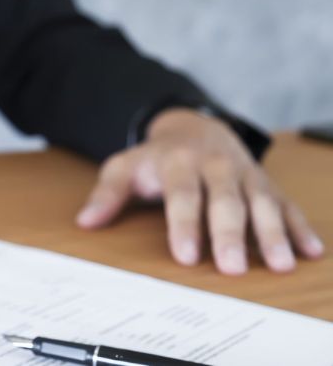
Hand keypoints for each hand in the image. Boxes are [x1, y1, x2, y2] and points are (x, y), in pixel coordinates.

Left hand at [77, 109, 324, 274]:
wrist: (193, 127)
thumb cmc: (156, 157)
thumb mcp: (125, 167)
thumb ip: (107, 193)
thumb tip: (85, 222)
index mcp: (179, 162)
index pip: (182, 195)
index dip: (183, 225)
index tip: (185, 256)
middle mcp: (216, 166)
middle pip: (225, 201)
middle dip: (230, 234)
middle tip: (232, 268)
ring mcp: (245, 174)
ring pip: (262, 202)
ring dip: (273, 233)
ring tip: (281, 263)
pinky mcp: (265, 183)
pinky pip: (285, 203)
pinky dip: (299, 226)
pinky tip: (309, 250)